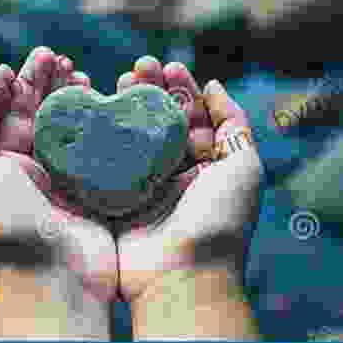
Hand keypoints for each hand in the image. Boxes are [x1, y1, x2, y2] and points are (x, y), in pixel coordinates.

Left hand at [0, 47, 117, 339]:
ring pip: (75, 130)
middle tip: (69, 62)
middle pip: (45, 115)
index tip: (45, 56)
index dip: (27, 79)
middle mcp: (33, 170)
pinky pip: (103, 152)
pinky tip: (114, 108)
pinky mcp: (97, 193)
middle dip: (55, 85)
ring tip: (89, 79)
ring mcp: (67, 181)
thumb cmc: (6, 223)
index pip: (13, 110)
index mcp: (1, 162)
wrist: (52, 280)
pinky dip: (108, 128)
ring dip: (81, 102)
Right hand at [114, 57, 262, 338]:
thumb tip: (215, 86)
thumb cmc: (220, 221)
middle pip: (160, 123)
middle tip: (139, 66)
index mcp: (207, 168)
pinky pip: (106, 163)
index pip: (193, 118)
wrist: (183, 276)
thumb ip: (235, 124)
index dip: (182, 90)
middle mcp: (175, 176)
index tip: (169, 66)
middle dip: (151, 91)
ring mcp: (144, 188)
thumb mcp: (245, 166)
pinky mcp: (116, 202)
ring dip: (126, 107)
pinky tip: (97, 111)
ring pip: (132, 137)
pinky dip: (100, 137)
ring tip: (120, 79)